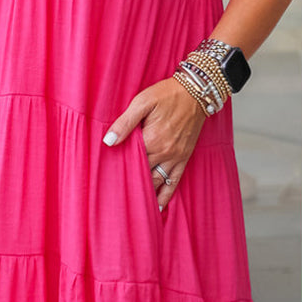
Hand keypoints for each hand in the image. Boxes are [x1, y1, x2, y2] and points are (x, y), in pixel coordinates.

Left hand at [102, 77, 206, 211]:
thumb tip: (108, 141)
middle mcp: (164, 152)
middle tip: (113, 201)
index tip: (105, 184)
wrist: (196, 92)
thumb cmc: (167, 94)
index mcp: (151, 140)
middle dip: (129, 186)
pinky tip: (159, 207)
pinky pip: (174, 182)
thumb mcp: (143, 102)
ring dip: (146, 195)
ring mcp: (175, 157)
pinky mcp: (184, 157)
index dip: (118, 172)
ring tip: (132, 209)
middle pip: (142, 175)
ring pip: (157, 182)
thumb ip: (125, 122)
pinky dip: (166, 196)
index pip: (130, 162)